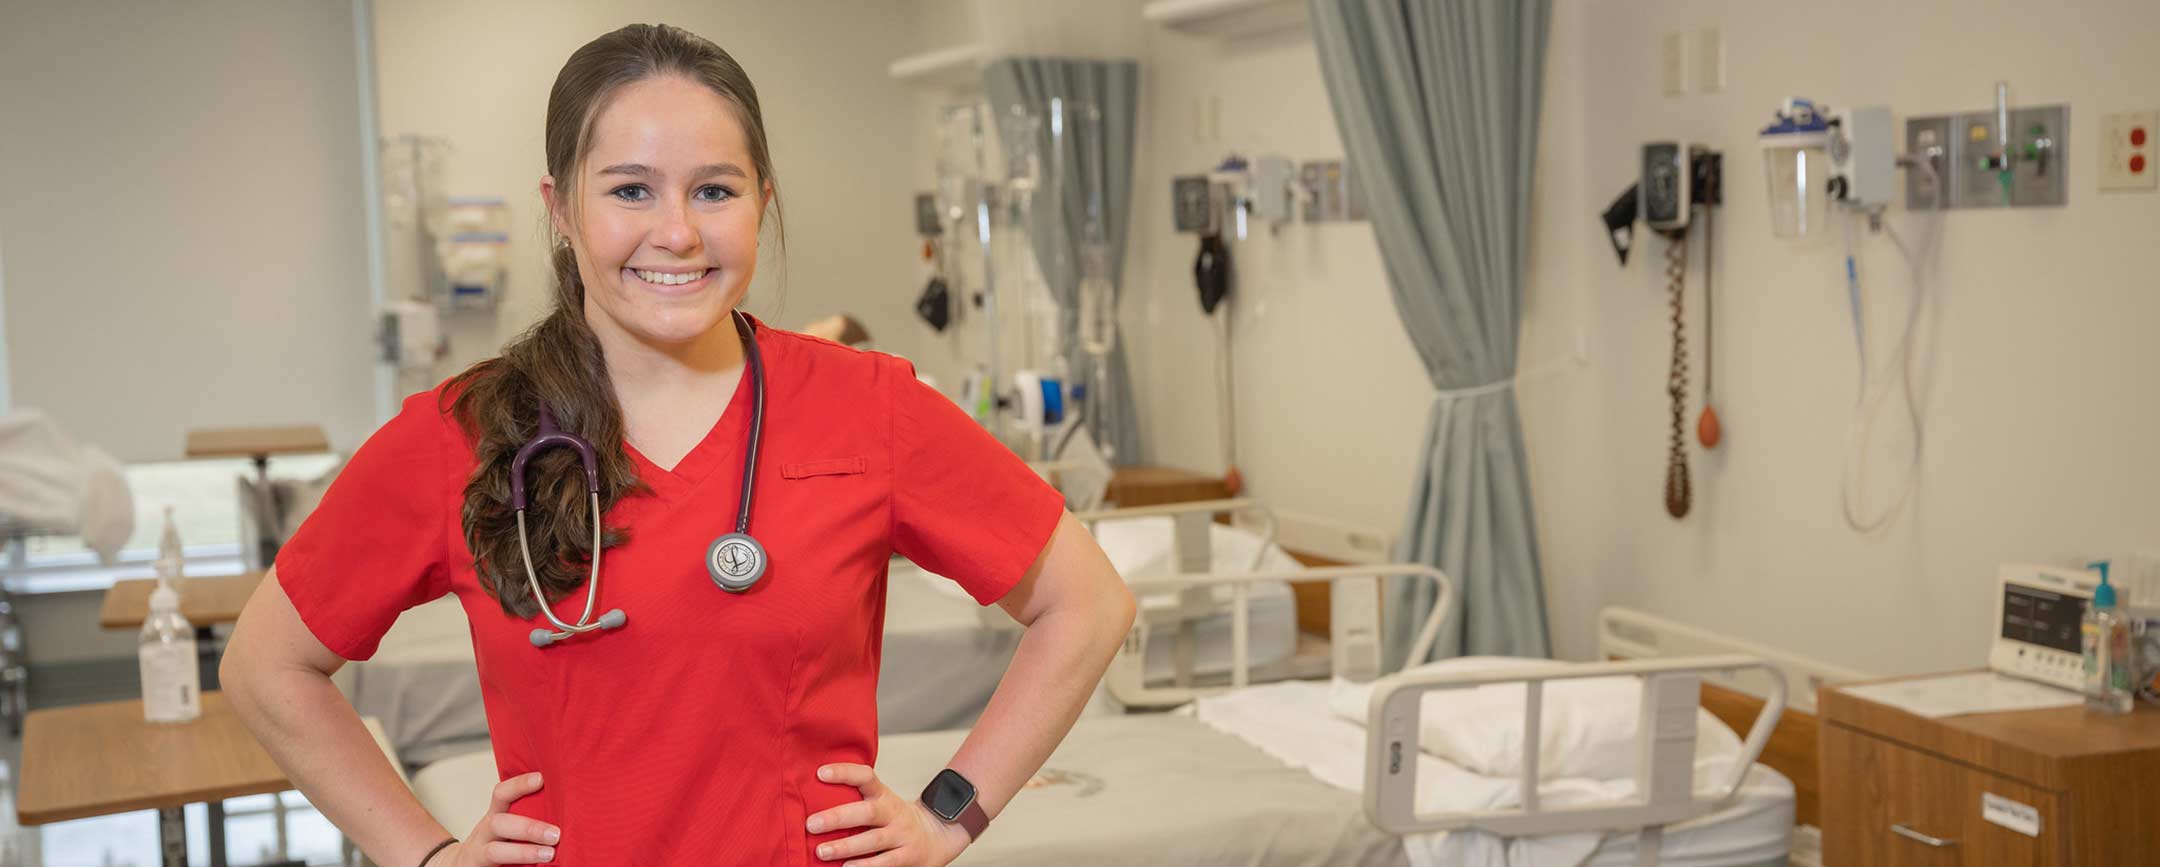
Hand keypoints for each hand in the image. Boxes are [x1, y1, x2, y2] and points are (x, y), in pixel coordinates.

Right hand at [436, 771, 562, 865]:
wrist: (462, 865)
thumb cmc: (496, 842)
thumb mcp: (506, 825)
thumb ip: (526, 815)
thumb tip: (565, 809)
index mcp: (495, 815)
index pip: (501, 794)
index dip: (519, 785)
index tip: (541, 778)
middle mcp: (485, 832)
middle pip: (499, 823)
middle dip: (529, 827)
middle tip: (556, 834)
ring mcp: (480, 853)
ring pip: (495, 851)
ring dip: (524, 852)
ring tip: (549, 854)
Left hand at [805, 764, 971, 866]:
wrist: (939, 836)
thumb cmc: (897, 820)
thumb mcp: (883, 802)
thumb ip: (857, 799)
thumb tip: (814, 797)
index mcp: (884, 796)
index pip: (866, 777)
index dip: (845, 772)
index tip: (821, 772)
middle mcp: (894, 813)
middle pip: (868, 811)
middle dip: (838, 817)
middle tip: (812, 823)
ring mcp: (902, 835)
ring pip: (873, 840)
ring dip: (846, 846)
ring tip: (821, 851)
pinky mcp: (907, 856)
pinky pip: (884, 862)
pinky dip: (865, 865)